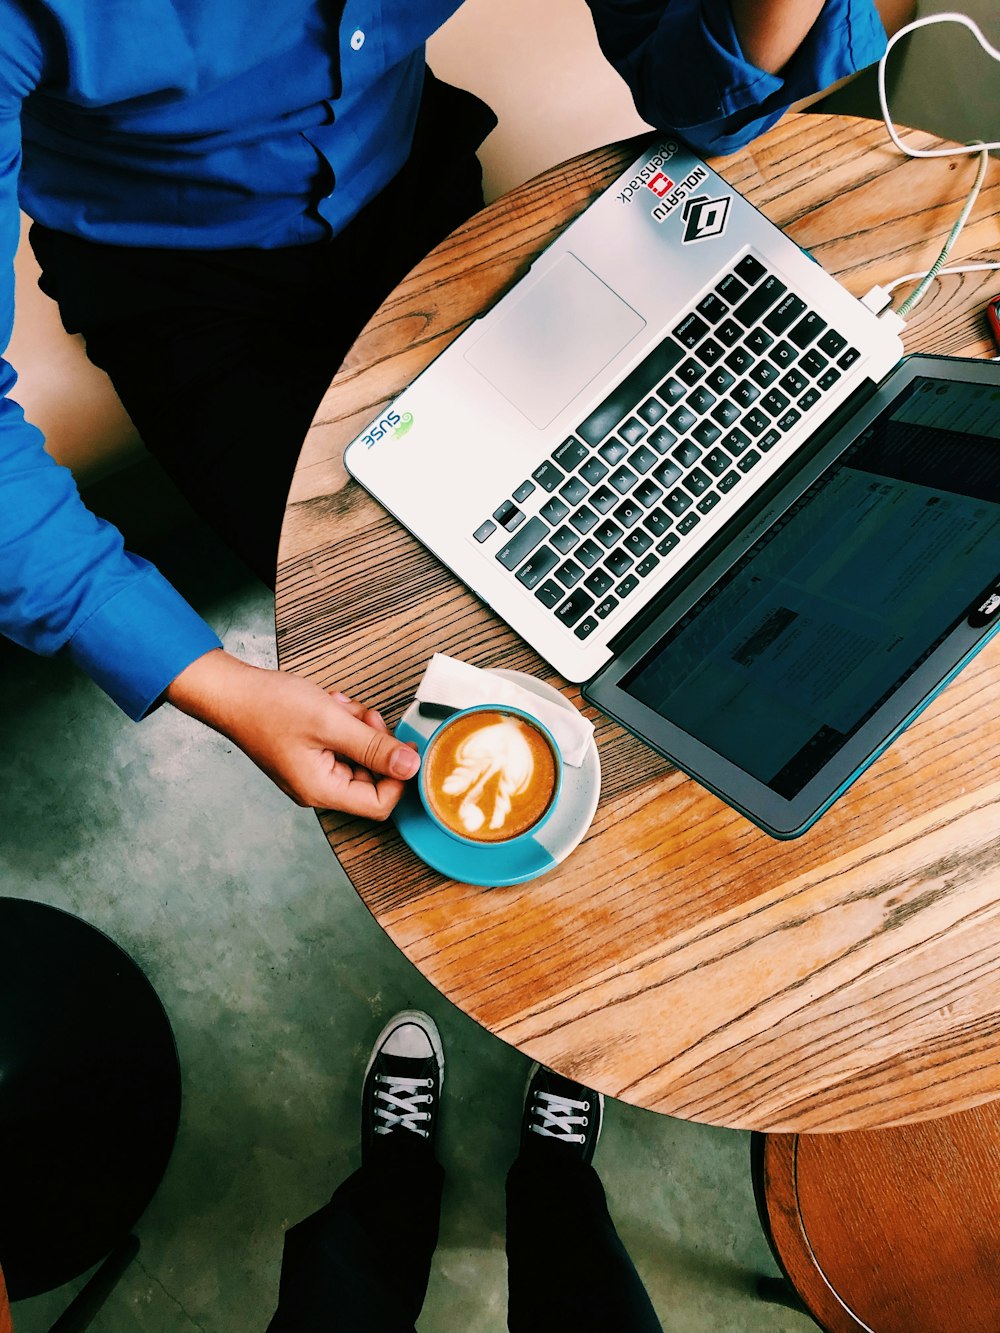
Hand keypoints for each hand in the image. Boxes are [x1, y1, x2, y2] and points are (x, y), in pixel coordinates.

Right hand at [164, 649, 419, 816]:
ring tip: (338, 706)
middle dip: (374, 743)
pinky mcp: (307, 755)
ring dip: (357, 728)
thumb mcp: (331, 722)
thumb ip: (374, 747)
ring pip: (357, 756)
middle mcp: (316, 788)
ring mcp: (311, 772)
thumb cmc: (269, 707)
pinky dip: (342, 723)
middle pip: (371, 778)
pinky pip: (340, 745)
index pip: (379, 804)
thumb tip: (410, 766)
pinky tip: (328, 706)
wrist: (230, 692)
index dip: (398, 777)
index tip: (403, 745)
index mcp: (321, 790)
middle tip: (363, 716)